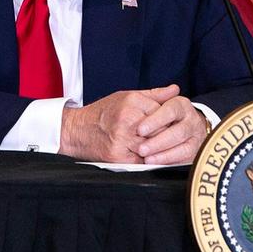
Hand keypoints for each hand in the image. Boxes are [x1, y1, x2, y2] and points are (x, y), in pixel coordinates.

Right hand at [59, 85, 179, 161]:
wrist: (76, 130)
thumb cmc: (102, 113)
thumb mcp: (127, 96)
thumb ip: (154, 94)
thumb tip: (175, 90)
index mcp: (131, 102)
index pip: (162, 112)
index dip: (167, 120)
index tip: (169, 124)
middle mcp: (127, 119)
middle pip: (160, 131)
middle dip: (165, 135)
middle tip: (167, 138)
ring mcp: (122, 139)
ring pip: (153, 147)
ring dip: (157, 149)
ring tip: (157, 147)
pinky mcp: (118, 156)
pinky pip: (142, 161)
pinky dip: (147, 160)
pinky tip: (146, 156)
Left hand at [133, 88, 209, 164]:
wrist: (186, 124)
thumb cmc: (164, 113)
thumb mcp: (158, 101)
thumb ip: (158, 95)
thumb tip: (172, 88)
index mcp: (182, 105)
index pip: (170, 111)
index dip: (155, 121)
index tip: (140, 130)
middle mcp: (192, 120)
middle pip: (178, 132)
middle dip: (158, 142)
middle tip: (141, 149)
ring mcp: (196, 137)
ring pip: (184, 148)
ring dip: (164, 155)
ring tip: (147, 159)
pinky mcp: (195, 152)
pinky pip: (185, 160)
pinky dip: (170, 162)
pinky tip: (156, 164)